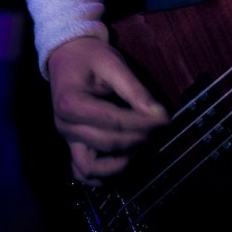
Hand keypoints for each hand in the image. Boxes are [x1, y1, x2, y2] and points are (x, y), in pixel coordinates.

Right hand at [48, 36, 169, 183]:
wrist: (67, 56)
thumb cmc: (91, 57)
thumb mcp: (114, 64)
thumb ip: (135, 90)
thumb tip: (159, 114)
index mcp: (72, 104)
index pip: (113, 122)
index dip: (143, 123)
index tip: (166, 119)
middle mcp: (65, 127)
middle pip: (107, 144)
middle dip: (138, 139)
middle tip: (159, 130)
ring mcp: (66, 140)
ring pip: (90, 168)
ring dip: (119, 164)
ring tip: (142, 148)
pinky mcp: (71, 146)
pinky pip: (82, 172)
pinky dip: (102, 175)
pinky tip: (123, 162)